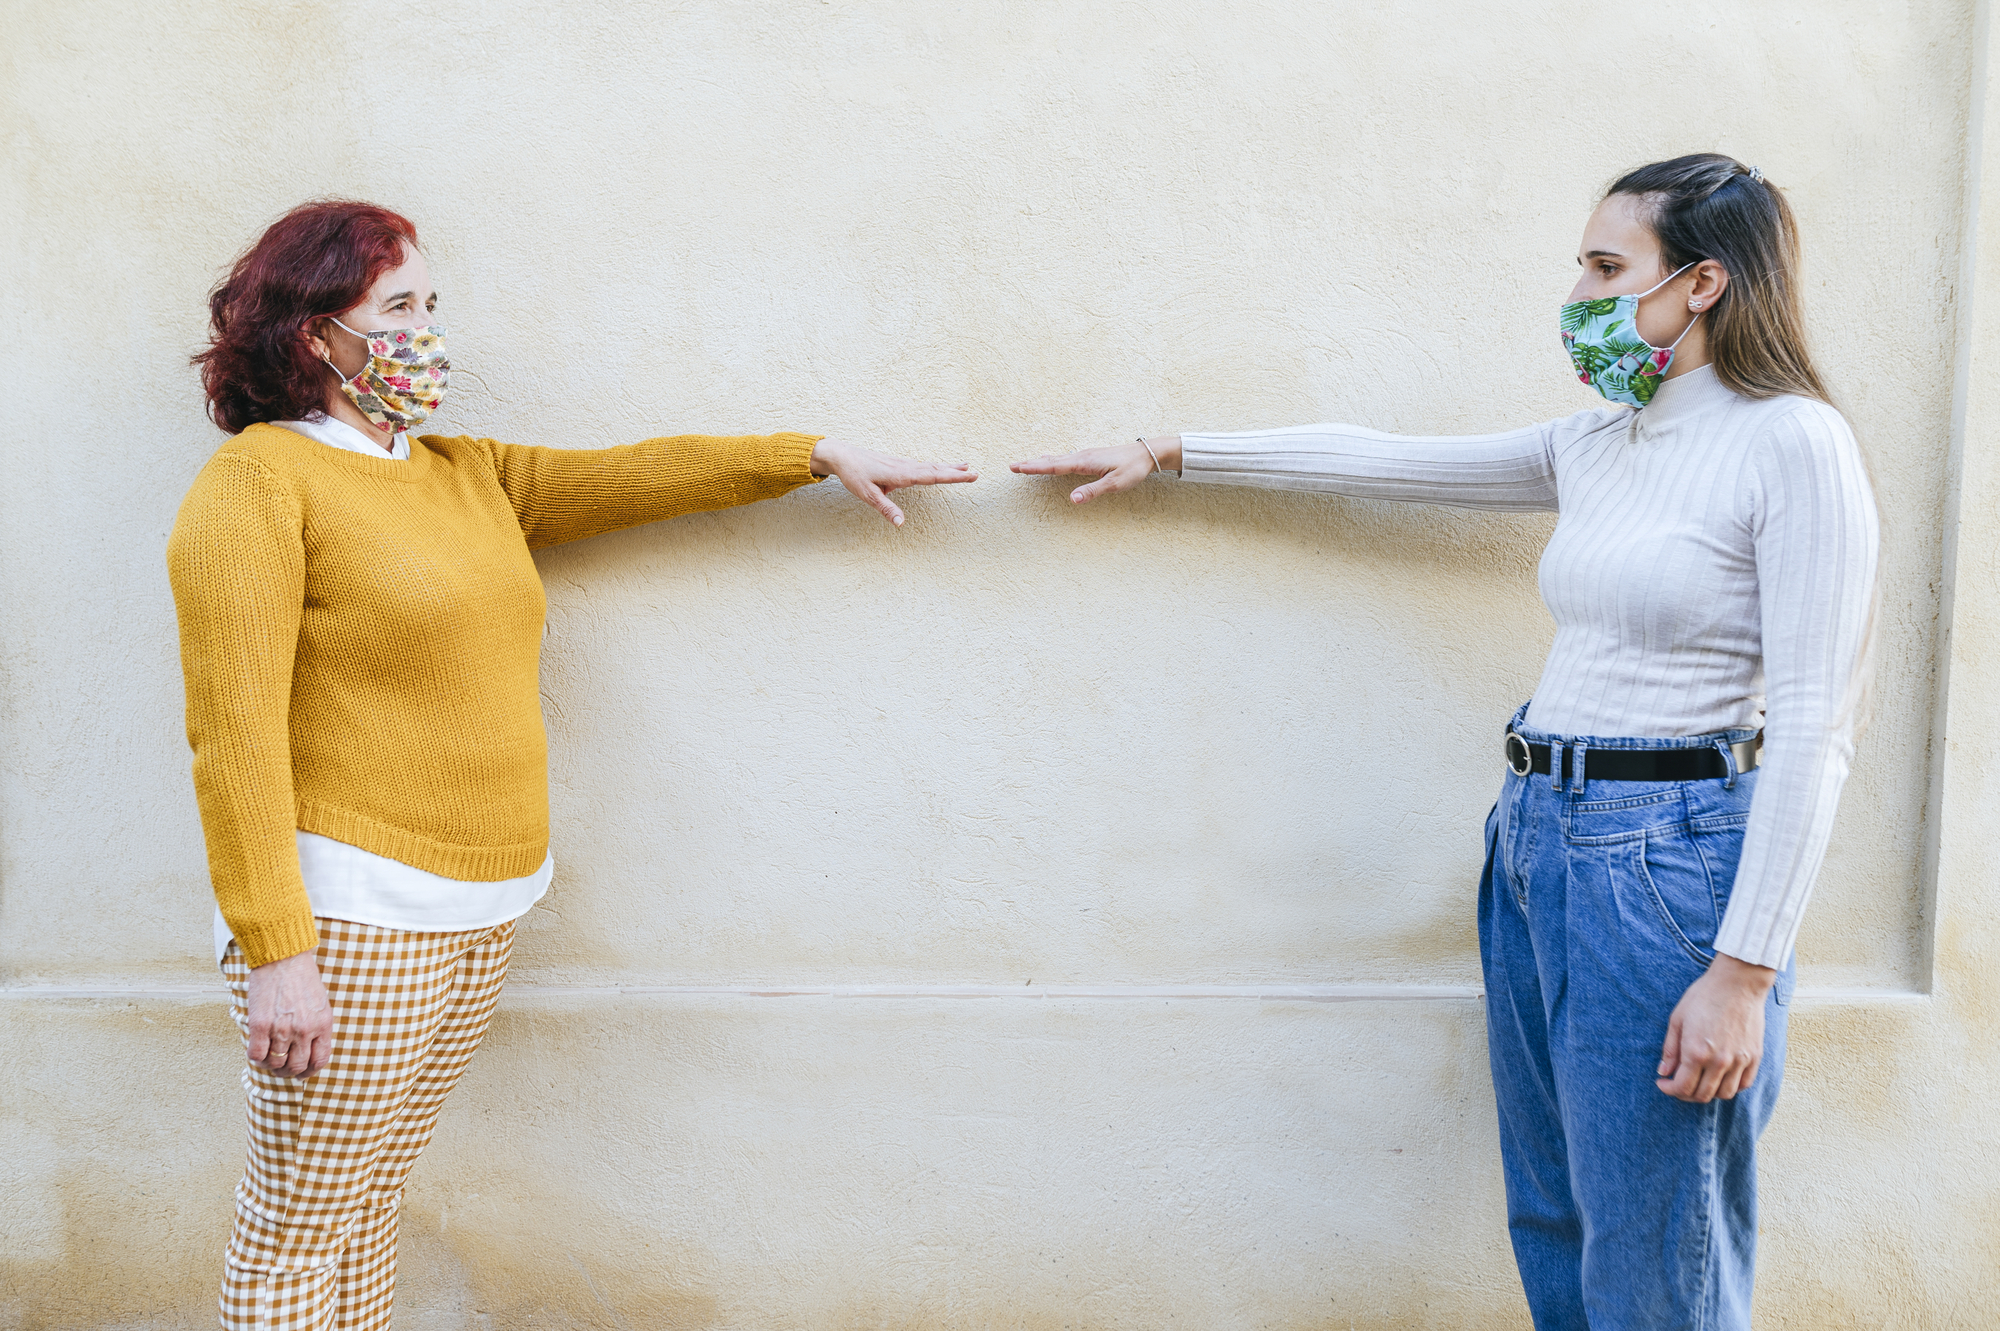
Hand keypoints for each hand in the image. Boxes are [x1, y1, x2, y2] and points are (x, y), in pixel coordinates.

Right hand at [245, 948, 333, 1078]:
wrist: (282, 958)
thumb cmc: (302, 977)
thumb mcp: (320, 1003)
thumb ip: (316, 1026)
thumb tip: (309, 1049)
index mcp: (323, 1024)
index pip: (319, 1060)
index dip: (309, 1071)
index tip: (302, 1072)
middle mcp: (304, 1030)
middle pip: (296, 1066)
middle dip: (288, 1072)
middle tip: (281, 1068)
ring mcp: (282, 1029)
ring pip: (275, 1064)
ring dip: (271, 1065)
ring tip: (268, 1057)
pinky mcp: (260, 1025)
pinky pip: (256, 1055)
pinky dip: (256, 1058)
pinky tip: (257, 1050)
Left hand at [809, 439, 976, 525]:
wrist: (842, 455)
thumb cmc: (854, 475)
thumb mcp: (868, 496)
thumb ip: (886, 509)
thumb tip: (901, 524)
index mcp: (901, 474)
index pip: (932, 476)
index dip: (952, 477)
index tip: (970, 476)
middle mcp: (905, 466)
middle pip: (935, 469)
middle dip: (956, 472)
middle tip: (976, 473)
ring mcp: (903, 463)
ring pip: (930, 466)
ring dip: (948, 467)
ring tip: (965, 467)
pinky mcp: (899, 463)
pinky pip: (922, 465)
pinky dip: (935, 466)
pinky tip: (940, 467)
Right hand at [1011, 437, 1180, 503]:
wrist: (1148, 453)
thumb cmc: (1132, 469)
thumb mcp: (1114, 484)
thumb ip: (1092, 491)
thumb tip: (1072, 500)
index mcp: (1084, 462)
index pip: (1055, 466)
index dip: (1035, 468)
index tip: (1018, 468)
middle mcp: (1082, 456)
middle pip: (1051, 460)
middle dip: (1031, 463)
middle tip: (1012, 466)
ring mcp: (1086, 455)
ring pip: (1057, 458)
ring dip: (1040, 461)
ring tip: (1025, 464)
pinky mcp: (1090, 456)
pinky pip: (1065, 458)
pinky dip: (1052, 459)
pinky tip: (1050, 460)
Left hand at [1656, 952, 1775, 1102]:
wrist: (1738, 983)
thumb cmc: (1704, 997)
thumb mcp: (1677, 1019)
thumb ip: (1670, 1049)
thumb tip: (1664, 1072)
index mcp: (1697, 1052)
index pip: (1683, 1087)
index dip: (1670, 1090)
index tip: (1663, 1083)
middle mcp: (1720, 1061)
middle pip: (1702, 1095)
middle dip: (1685, 1094)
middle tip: (1678, 1084)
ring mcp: (1740, 1061)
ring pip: (1724, 1094)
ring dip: (1708, 1093)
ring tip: (1699, 1081)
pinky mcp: (1755, 1057)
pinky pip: (1744, 1084)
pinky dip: (1730, 1087)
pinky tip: (1720, 1077)